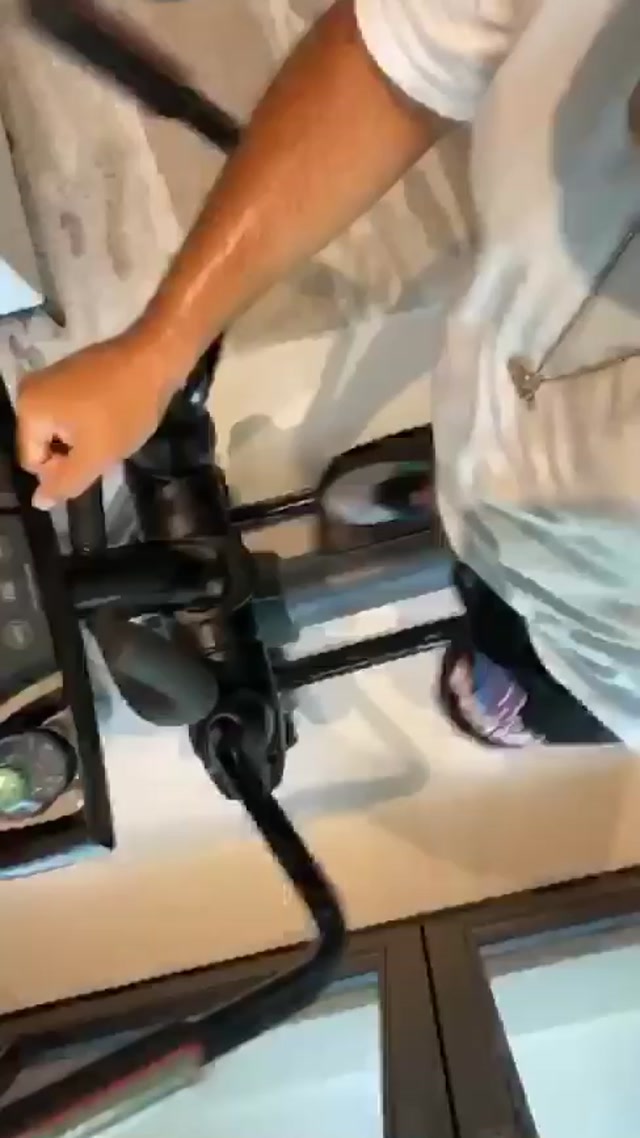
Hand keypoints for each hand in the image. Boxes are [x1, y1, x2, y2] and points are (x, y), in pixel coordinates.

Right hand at [17, 329, 181, 507]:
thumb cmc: (125, 409)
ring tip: (111, 432)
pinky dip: (90, 422)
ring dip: (84, 440)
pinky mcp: (72, 373)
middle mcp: (30, 390)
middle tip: (105, 446)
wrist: (156, 356)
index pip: (34, 462)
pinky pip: (71, 412)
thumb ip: (65, 482)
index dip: (63, 471)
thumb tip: (38, 502)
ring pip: (61, 431)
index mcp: (28, 409)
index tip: (95, 459)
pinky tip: (112, 418)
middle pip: (45, 445)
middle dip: (73, 454)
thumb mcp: (96, 456)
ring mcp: (51, 378)